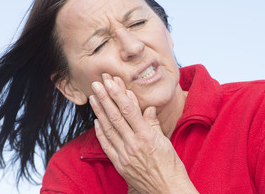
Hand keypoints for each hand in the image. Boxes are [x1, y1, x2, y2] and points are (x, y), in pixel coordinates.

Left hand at [89, 74, 197, 193]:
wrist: (168, 191)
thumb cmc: (171, 166)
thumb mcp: (165, 142)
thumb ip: (153, 124)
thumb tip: (147, 109)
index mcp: (147, 136)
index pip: (129, 110)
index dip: (118, 94)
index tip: (111, 82)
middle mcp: (133, 144)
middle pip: (115, 117)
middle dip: (105, 98)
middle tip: (96, 84)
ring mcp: (124, 155)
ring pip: (108, 129)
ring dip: (99, 112)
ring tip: (93, 98)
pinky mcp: (120, 164)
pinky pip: (107, 146)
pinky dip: (100, 132)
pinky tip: (96, 121)